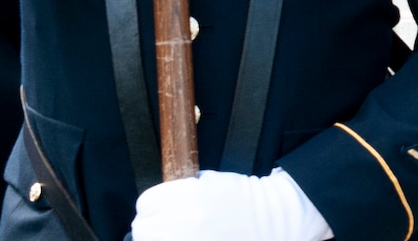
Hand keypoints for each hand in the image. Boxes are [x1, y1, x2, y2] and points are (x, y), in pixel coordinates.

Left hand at [131, 168, 330, 240]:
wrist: (274, 222)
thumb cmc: (246, 200)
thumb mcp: (212, 182)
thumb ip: (183, 189)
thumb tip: (159, 202)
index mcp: (189, 198)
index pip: (147, 202)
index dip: (155, 203)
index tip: (162, 206)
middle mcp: (184, 223)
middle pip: (143, 227)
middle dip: (154, 223)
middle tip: (169, 223)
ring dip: (159, 238)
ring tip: (177, 234)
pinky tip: (187, 239)